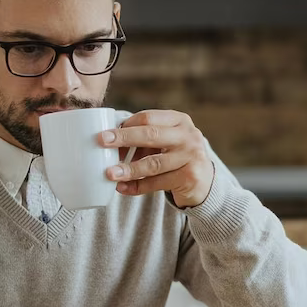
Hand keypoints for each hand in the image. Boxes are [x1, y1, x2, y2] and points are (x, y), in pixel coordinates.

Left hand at [100, 109, 214, 208]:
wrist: (204, 181)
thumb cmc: (176, 156)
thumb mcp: (166, 140)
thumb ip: (144, 137)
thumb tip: (109, 140)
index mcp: (179, 120)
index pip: (148, 117)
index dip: (126, 125)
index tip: (106, 133)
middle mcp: (188, 135)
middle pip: (151, 134)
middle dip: (124, 138)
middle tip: (101, 142)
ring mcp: (191, 156)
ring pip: (153, 163)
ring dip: (129, 169)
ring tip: (110, 173)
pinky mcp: (189, 177)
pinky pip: (157, 183)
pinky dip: (137, 187)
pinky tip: (122, 188)